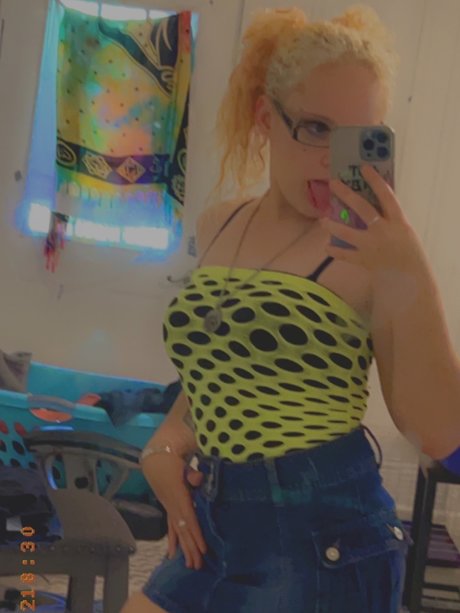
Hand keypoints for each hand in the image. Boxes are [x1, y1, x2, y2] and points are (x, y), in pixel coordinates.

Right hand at [143, 453, 205, 569]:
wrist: (156, 459)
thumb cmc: (173, 462)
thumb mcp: (183, 465)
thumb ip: (192, 474)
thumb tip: (199, 479)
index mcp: (179, 496)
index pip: (190, 519)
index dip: (196, 534)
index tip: (203, 549)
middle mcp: (173, 506)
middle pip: (183, 530)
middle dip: (191, 548)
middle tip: (198, 566)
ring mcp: (169, 508)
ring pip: (178, 532)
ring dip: (184, 548)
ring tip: (190, 565)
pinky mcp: (168, 508)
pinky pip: (171, 528)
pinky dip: (173, 541)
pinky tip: (172, 554)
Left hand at [320, 165, 428, 281]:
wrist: (409, 277)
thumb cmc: (408, 252)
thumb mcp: (404, 231)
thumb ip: (390, 219)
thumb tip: (373, 205)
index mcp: (398, 221)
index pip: (387, 196)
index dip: (375, 181)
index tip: (364, 168)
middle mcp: (383, 231)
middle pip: (363, 208)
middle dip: (347, 195)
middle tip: (333, 184)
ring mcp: (372, 246)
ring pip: (347, 233)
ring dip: (333, 226)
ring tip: (322, 220)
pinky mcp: (363, 260)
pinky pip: (345, 254)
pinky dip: (335, 251)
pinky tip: (326, 247)